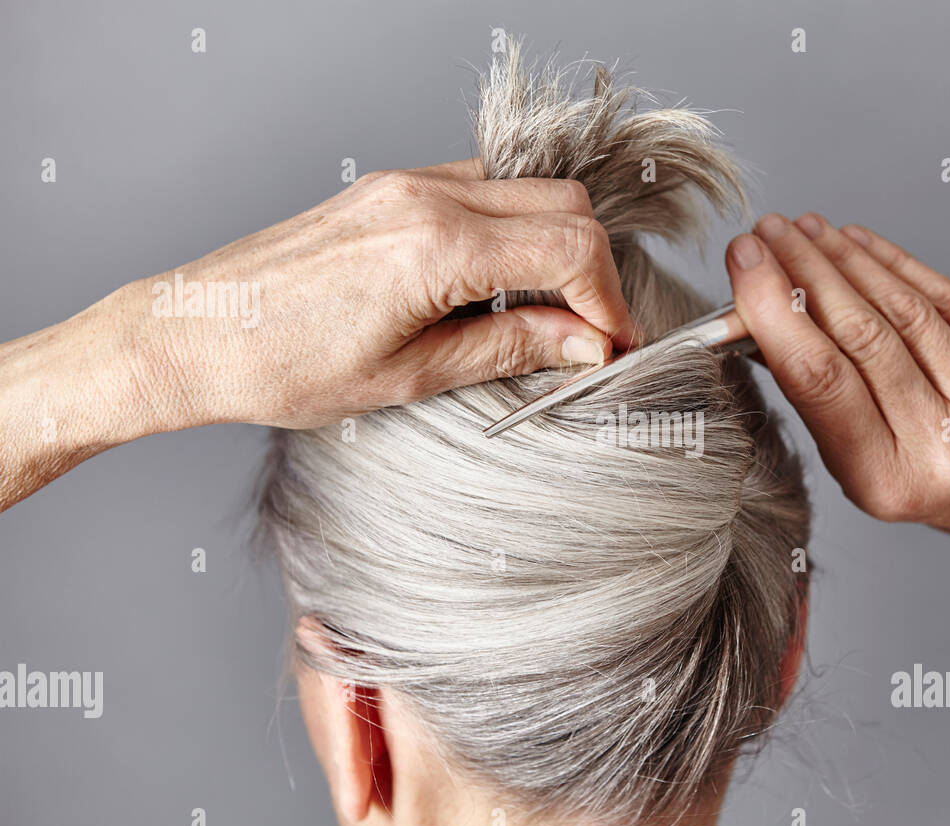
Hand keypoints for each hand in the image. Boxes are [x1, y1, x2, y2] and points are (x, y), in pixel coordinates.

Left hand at [123, 159, 634, 429]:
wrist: (194, 332)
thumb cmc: (282, 365)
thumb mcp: (411, 376)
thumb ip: (511, 348)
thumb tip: (585, 343)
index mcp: (435, 247)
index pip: (570, 248)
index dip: (609, 301)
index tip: (612, 346)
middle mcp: (425, 196)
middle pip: (564, 205)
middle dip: (593, 270)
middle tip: (587, 334)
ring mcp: (404, 183)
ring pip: (527, 191)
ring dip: (554, 248)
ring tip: (541, 317)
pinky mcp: (389, 188)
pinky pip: (481, 191)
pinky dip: (511, 232)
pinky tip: (492, 288)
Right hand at [725, 213, 949, 548]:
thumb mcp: (875, 470)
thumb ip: (826, 405)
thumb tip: (763, 322)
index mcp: (887, 481)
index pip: (819, 382)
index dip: (776, 313)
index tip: (745, 267)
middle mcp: (943, 447)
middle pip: (859, 336)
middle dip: (803, 273)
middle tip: (764, 234)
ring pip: (902, 310)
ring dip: (842, 259)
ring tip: (802, 230)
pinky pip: (948, 299)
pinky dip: (897, 263)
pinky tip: (858, 241)